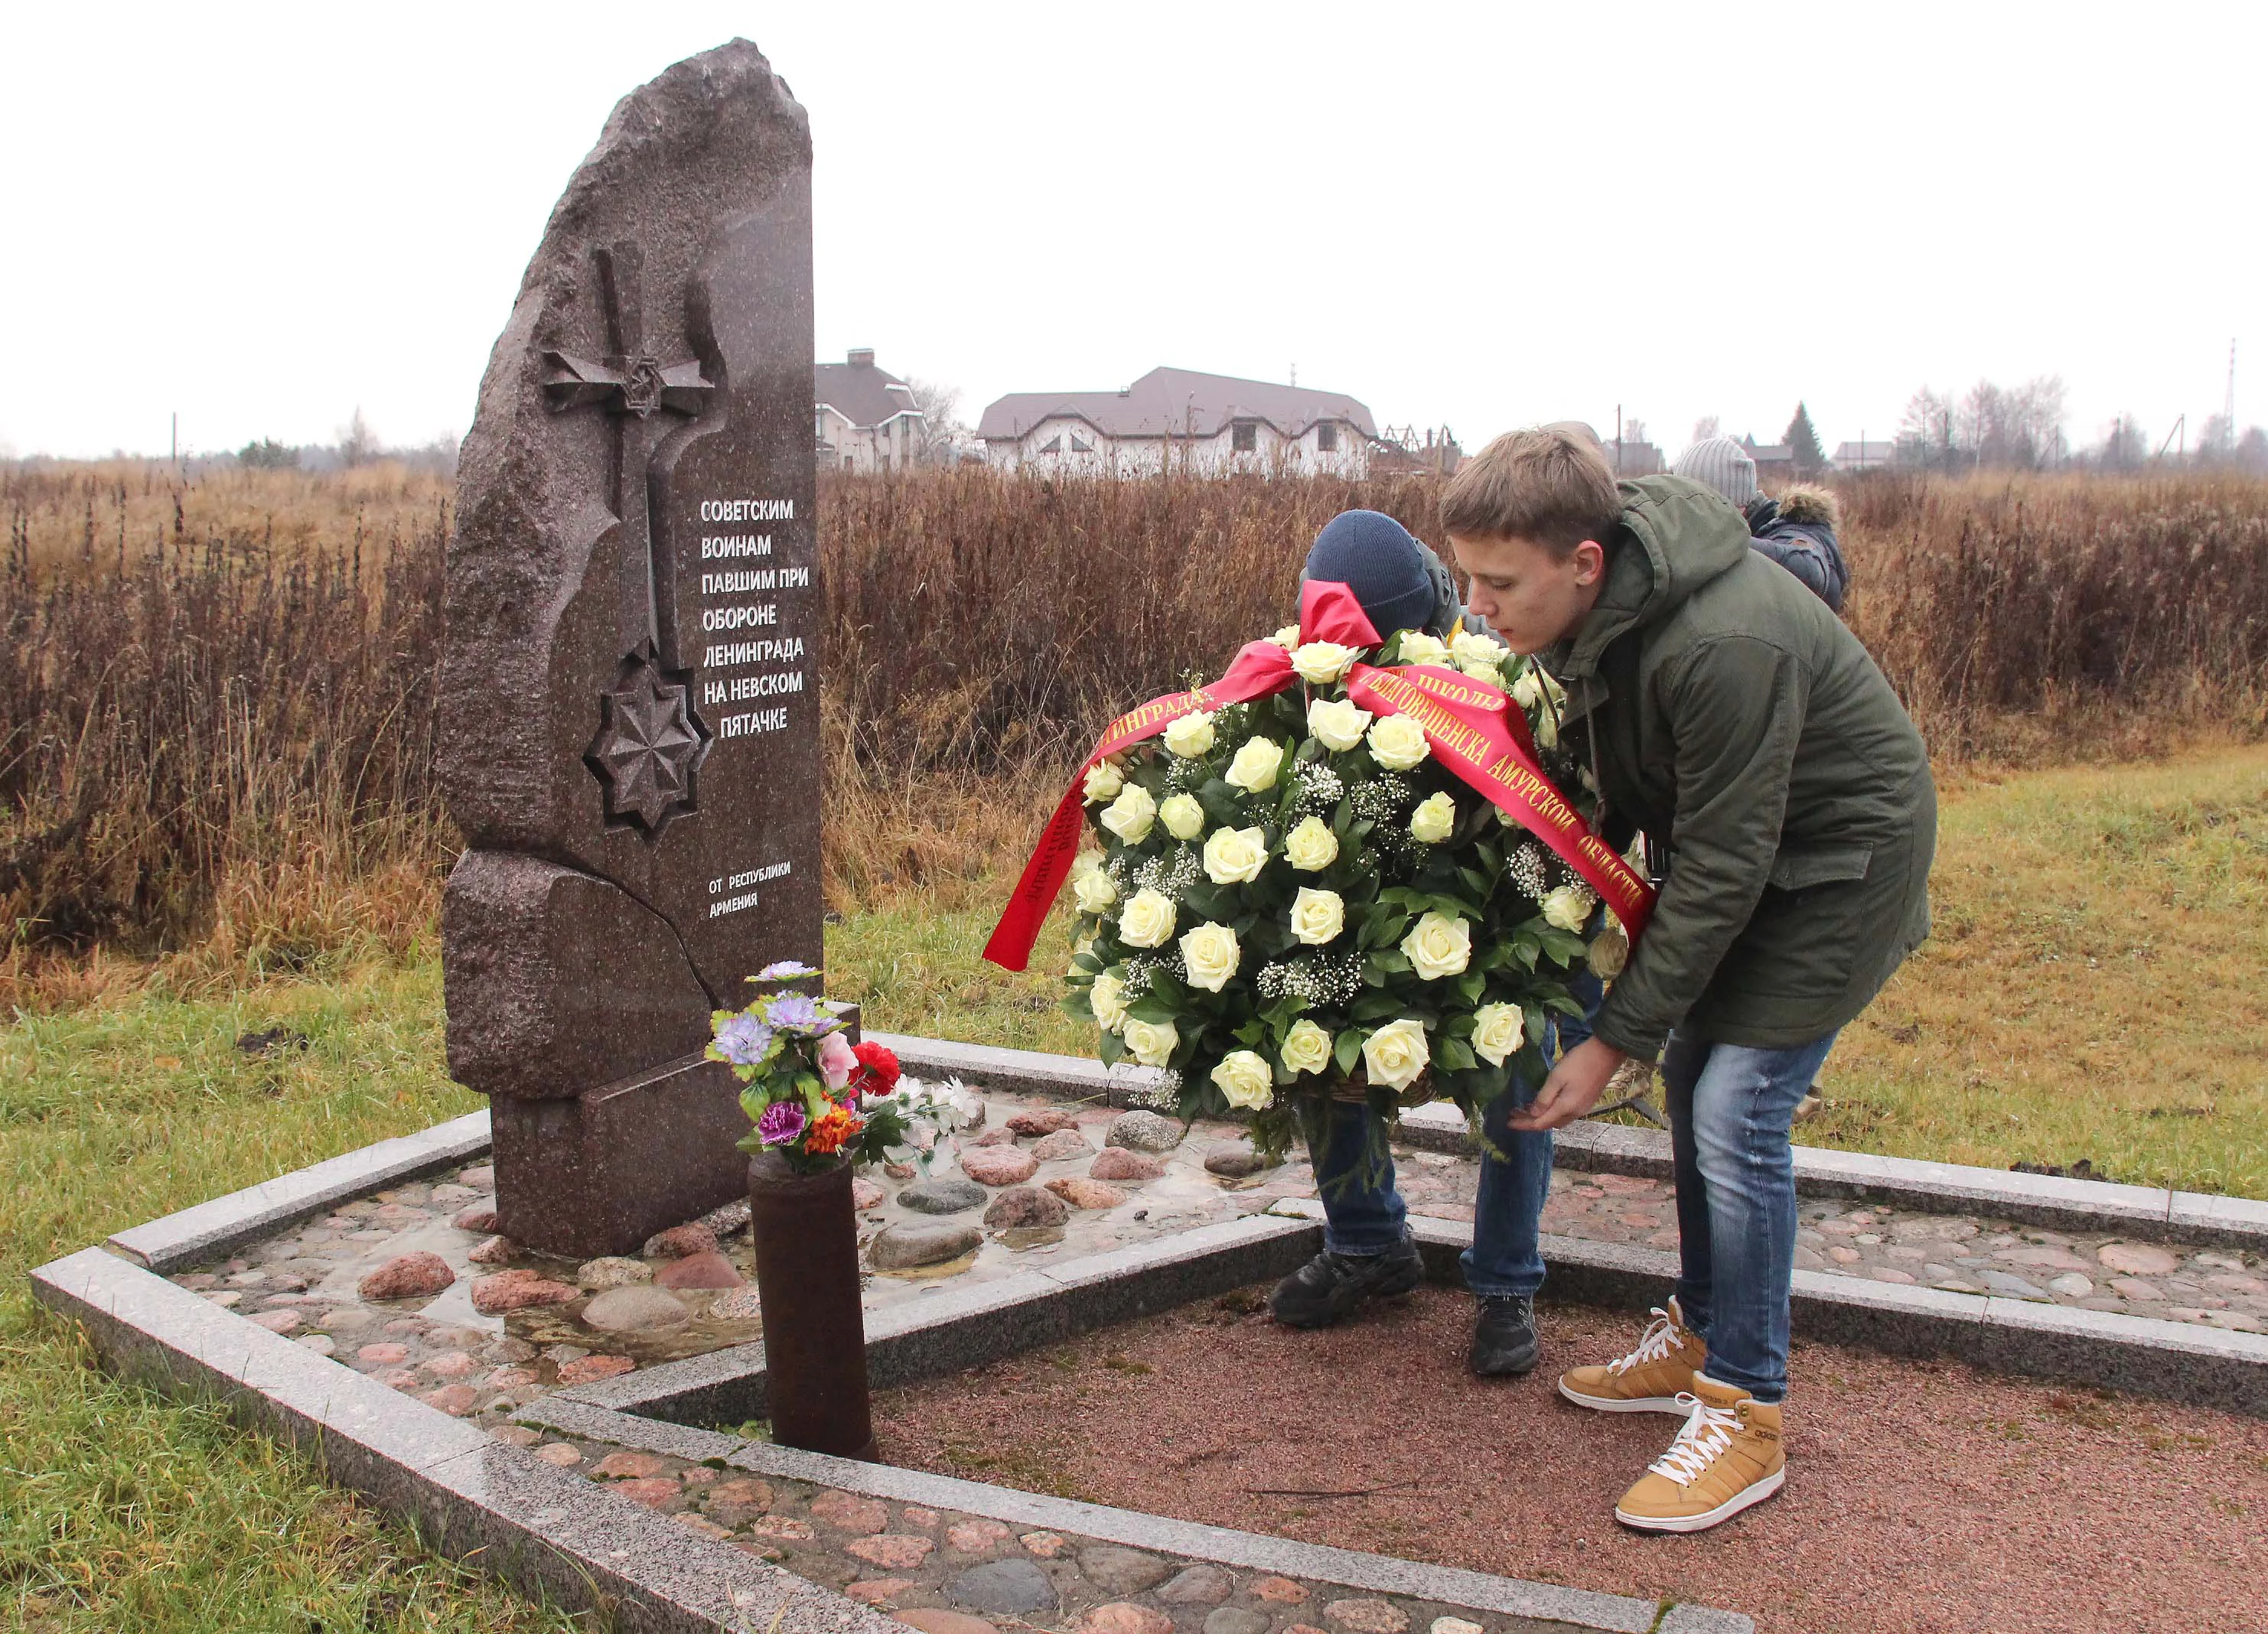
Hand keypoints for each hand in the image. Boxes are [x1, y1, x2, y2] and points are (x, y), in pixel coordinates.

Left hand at [1508, 1036, 1628, 1131]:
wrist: (1606, 1054)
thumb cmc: (1579, 1063)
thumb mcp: (1556, 1078)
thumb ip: (1544, 1098)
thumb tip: (1533, 1114)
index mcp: (1566, 1108)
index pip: (1540, 1124)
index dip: (1523, 1125)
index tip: (1508, 1122)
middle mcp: (1575, 1113)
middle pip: (1549, 1124)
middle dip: (1530, 1121)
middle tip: (1514, 1113)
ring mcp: (1582, 1108)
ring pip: (1557, 1119)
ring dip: (1541, 1116)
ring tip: (1526, 1107)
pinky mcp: (1586, 1101)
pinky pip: (1565, 1113)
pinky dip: (1551, 1111)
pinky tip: (1545, 1102)